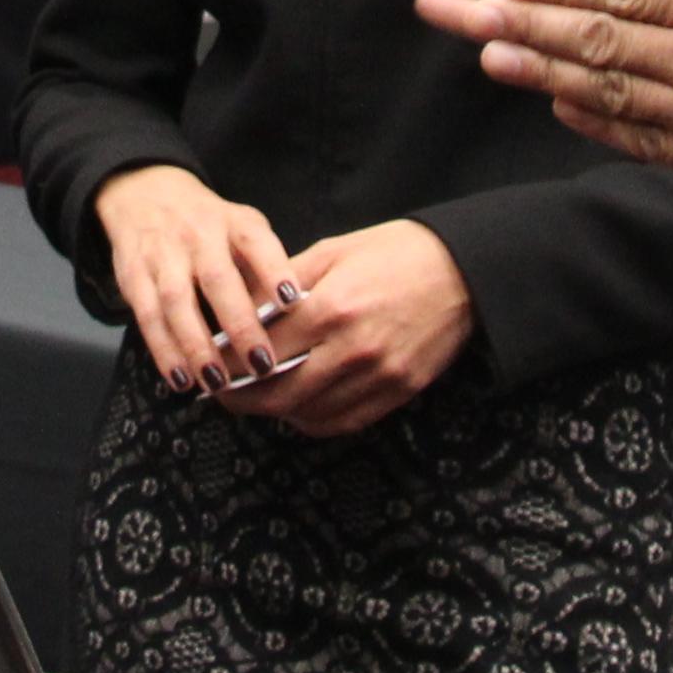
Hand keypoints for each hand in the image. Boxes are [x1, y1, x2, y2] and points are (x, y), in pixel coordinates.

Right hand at [91, 163, 296, 391]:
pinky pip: (148, 317)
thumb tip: (295, 323)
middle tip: (261, 365)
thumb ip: (263, 269)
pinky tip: (182, 379)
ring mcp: (162, 254)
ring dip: (197, 346)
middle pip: (217, 279)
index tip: (292, 301)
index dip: (274, 270)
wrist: (145, 196)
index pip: (257, 242)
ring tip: (218, 382)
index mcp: (234, 223)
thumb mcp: (243, 229)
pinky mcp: (133, 276)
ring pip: (177, 302)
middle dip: (239, 324)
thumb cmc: (210, 228)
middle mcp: (198, 235)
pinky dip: (164, 351)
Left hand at [215, 218, 470, 437]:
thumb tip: (244, 310)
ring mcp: (379, 376)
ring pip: (308, 414)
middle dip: (241, 398)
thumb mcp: (334, 251)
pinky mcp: (399, 392)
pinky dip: (312, 420)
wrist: (463, 271)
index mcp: (331, 308)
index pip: (261, 350)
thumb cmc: (396, 252)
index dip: (228, 362)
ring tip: (254, 399)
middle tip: (220, 393)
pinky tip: (297, 407)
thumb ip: (285, 284)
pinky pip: (343, 421)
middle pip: (278, 393)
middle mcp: (353, 349)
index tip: (210, 363)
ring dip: (274, 412)